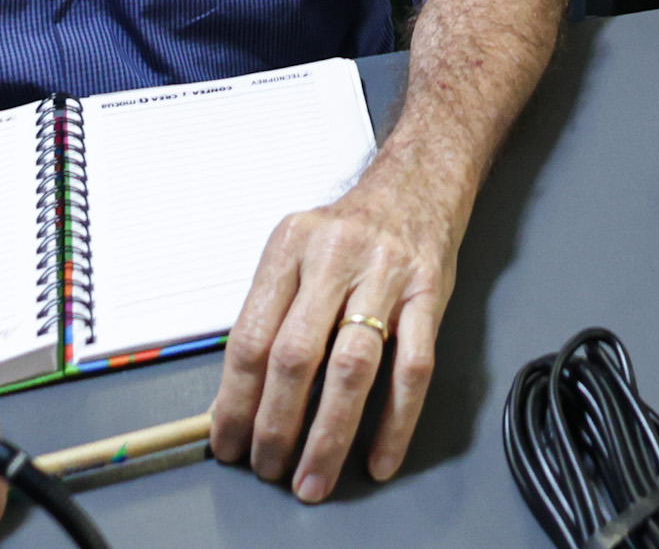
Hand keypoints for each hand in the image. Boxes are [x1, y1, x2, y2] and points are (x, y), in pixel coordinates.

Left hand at [211, 165, 466, 501]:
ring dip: (329, 433)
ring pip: (352, 367)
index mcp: (289, 247)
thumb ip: (271, 313)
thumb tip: (236, 397)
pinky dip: (395, 421)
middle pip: (296, 355)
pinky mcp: (430, 292)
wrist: (418, 182)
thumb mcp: (296, 252)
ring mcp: (386, 274)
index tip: (229, 442)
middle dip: (276, 425)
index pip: (250, 336)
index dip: (234, 400)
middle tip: (269, 467)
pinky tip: (380, 456)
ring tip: (314, 476)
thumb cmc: (349, 229)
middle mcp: (334, 257)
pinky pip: (413, 368)